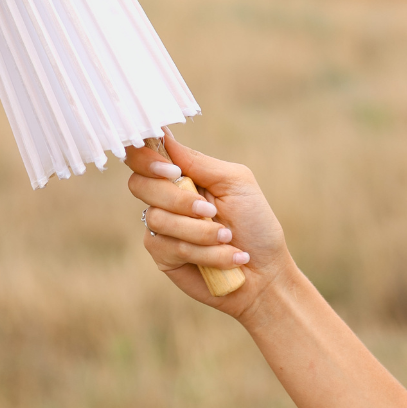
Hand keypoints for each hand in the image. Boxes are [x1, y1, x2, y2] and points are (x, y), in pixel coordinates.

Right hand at [125, 128, 291, 318]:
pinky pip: (168, 246)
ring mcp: (162, 227)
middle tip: (211, 210)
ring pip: (158, 219)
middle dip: (178, 199)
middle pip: (140, 185)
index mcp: (182, 174)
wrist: (266, 273)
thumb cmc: (256, 224)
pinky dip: (204, 252)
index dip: (146, 159)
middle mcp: (166, 197)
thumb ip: (198, 162)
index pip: (143, 156)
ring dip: (201, 231)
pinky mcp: (163, 255)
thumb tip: (163, 134)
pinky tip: (227, 258)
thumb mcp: (235, 183)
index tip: (172, 171)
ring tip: (228, 238)